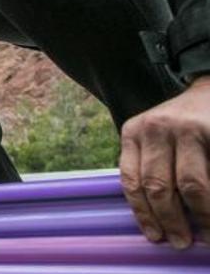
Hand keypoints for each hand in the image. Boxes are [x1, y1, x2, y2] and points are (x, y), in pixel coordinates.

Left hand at [120, 76, 209, 248]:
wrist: (208, 92)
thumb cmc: (179, 127)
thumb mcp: (153, 139)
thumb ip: (148, 167)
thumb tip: (154, 219)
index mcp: (133, 132)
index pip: (131, 180)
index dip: (142, 213)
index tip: (155, 236)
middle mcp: (155, 128)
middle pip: (157, 185)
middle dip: (169, 220)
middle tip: (181, 242)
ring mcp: (187, 129)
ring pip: (190, 184)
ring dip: (200, 215)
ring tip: (207, 234)